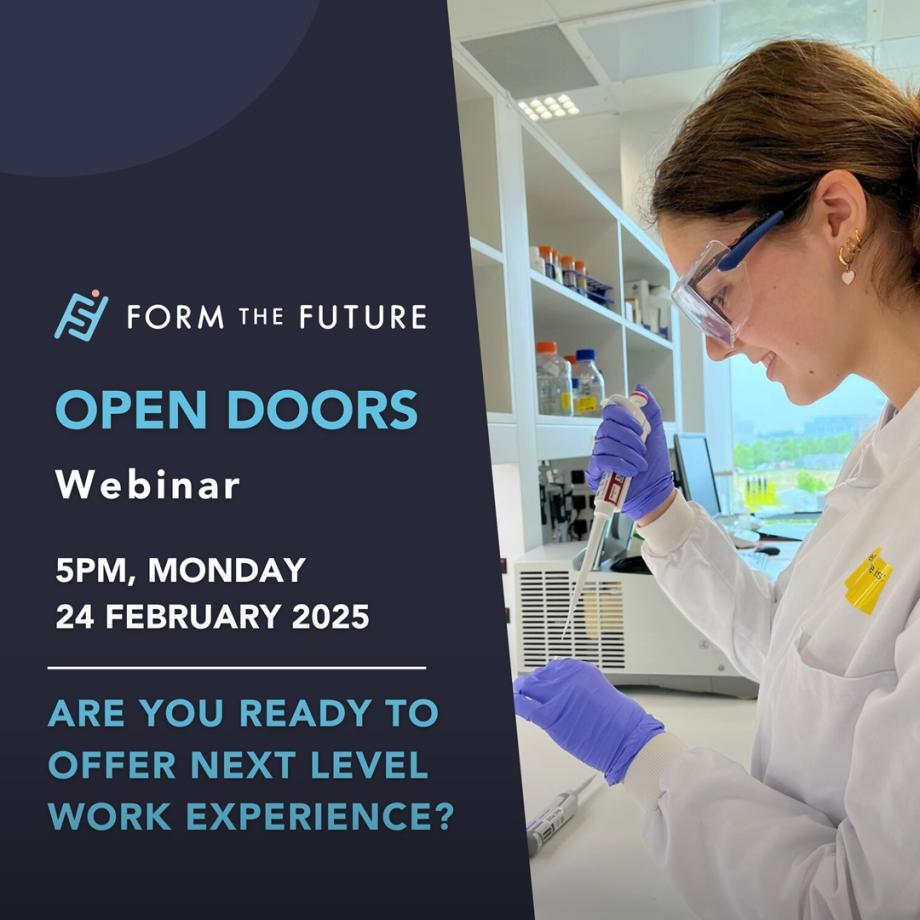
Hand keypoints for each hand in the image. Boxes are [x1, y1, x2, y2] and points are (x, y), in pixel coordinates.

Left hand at [513, 658, 663, 783]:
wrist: (629, 740)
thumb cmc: (622, 723)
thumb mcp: (599, 691)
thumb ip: (579, 688)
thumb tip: (564, 693)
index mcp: (580, 670)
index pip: (552, 667)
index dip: (543, 676)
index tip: (539, 680)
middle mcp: (568, 679)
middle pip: (539, 676)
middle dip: (532, 684)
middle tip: (525, 689)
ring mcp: (558, 696)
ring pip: (528, 688)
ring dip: (522, 692)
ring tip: (518, 695)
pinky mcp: (551, 716)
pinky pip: (525, 706)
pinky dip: (516, 703)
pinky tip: (514, 703)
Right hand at [586, 384, 673, 521]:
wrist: (655, 491)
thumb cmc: (655, 465)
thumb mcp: (657, 434)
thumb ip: (650, 410)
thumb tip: (641, 388)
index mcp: (618, 429)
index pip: (610, 411)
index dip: (624, 416)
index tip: (639, 427)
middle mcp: (606, 441)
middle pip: (607, 427)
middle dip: (629, 438)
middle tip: (642, 449)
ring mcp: (600, 456)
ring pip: (606, 444)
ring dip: (628, 454)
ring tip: (640, 464)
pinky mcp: (596, 473)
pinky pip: (601, 461)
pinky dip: (619, 464)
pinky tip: (631, 470)